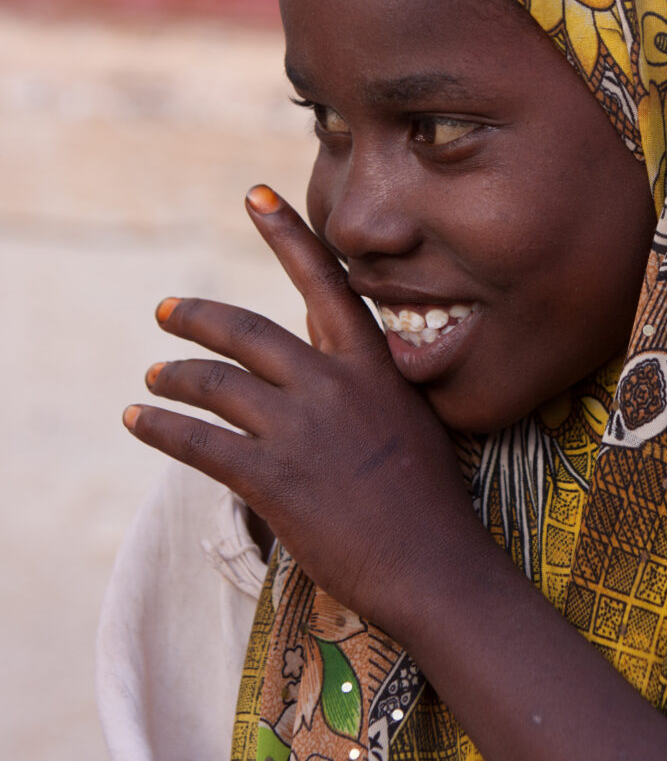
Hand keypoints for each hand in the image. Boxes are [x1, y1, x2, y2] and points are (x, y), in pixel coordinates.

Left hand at [123, 185, 478, 628]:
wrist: (433, 566)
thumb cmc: (428, 499)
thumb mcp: (408, 416)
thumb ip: (361, 373)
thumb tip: (318, 335)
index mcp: (370, 366)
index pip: (325, 282)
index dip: (288, 234)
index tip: (255, 195)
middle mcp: (331, 385)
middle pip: (246, 332)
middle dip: (197, 317)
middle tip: (166, 311)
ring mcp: (299, 431)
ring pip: (214, 384)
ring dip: (174, 376)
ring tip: (153, 377)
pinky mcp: (270, 478)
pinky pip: (196, 441)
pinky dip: (159, 427)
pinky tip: (139, 419)